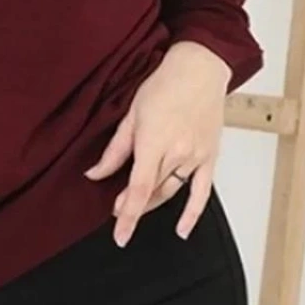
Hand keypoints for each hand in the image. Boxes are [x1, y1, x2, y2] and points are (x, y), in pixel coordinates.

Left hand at [83, 41, 230, 246]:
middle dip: (133, 204)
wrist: (200, 69)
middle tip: (117, 207)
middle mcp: (177, 153)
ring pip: (171, 191)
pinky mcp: (209, 157)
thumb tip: (95, 173)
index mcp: (154, 142)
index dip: (128, 215)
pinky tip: (182, 229)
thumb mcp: (132, 114)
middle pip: (153, 192)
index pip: (139, 189)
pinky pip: (202, 192)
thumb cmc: (164, 84)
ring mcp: (195, 157)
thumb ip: (114, 150)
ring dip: (153, 203)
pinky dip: (192, 213)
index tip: (119, 235)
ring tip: (138, 206)